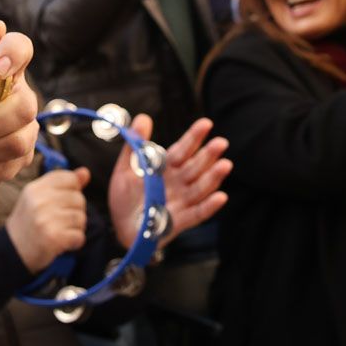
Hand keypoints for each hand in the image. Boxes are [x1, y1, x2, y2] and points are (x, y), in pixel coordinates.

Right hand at [5, 167, 89, 271]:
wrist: (13, 250)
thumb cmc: (30, 221)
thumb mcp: (40, 197)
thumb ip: (63, 184)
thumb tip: (86, 172)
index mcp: (36, 188)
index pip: (70, 178)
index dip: (73, 190)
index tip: (63, 201)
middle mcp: (39, 202)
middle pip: (79, 199)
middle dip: (75, 211)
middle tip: (60, 220)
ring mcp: (45, 220)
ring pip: (81, 218)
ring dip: (76, 228)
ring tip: (61, 231)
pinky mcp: (52, 238)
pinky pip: (80, 236)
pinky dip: (75, 241)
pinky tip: (63, 242)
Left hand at [109, 115, 231, 247]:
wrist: (120, 228)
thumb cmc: (125, 198)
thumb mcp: (125, 170)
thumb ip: (135, 146)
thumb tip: (142, 117)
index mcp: (166, 168)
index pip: (182, 150)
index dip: (194, 137)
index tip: (206, 123)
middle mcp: (178, 183)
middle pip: (195, 167)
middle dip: (209, 155)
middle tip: (221, 142)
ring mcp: (181, 202)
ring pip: (200, 188)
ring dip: (213, 177)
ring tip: (225, 165)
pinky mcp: (180, 221)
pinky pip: (197, 214)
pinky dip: (209, 206)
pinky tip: (221, 197)